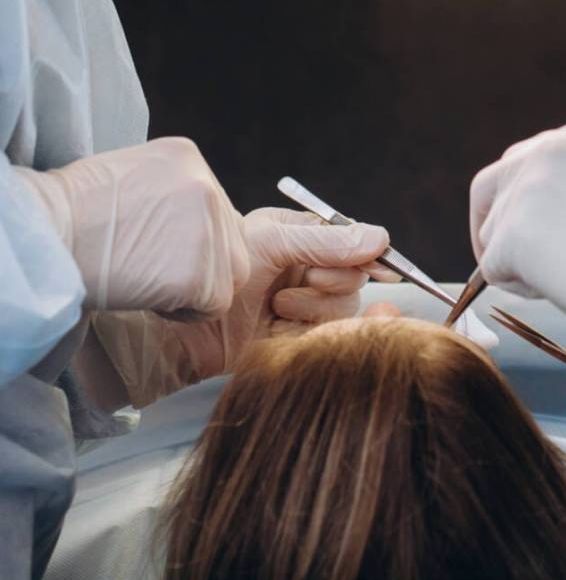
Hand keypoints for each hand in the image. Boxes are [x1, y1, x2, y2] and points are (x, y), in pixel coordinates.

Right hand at [15, 139, 248, 315]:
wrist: (48, 235)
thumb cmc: (74, 213)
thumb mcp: (131, 178)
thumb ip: (171, 194)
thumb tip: (191, 225)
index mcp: (189, 158)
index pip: (217, 211)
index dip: (189, 240)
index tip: (152, 248)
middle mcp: (207, 185)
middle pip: (232, 242)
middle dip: (199, 266)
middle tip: (152, 271)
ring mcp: (208, 226)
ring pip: (229, 275)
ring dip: (195, 290)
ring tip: (149, 283)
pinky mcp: (200, 271)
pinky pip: (214, 304)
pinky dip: (184, 312)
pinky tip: (149, 297)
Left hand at [91, 207, 389, 406]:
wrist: (172, 322)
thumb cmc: (213, 269)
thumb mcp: (271, 242)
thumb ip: (326, 240)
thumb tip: (380, 237)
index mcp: (302, 240)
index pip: (355, 245)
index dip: (362, 255)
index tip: (365, 263)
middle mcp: (305, 272)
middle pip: (354, 282)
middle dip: (332, 285)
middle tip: (303, 284)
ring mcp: (298, 309)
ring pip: (342, 314)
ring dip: (315, 311)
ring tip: (277, 308)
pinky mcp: (289, 343)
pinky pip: (321, 340)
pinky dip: (308, 335)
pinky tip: (281, 329)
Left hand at [470, 118, 565, 350]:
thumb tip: (540, 222)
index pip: (528, 161)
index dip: (528, 202)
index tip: (543, 234)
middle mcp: (549, 148)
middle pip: (491, 185)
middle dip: (496, 223)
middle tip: (516, 263)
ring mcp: (527, 187)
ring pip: (492, 231)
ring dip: (516, 262)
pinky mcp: (514, 232)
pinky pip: (491, 268)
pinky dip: (516, 287)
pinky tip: (559, 292)